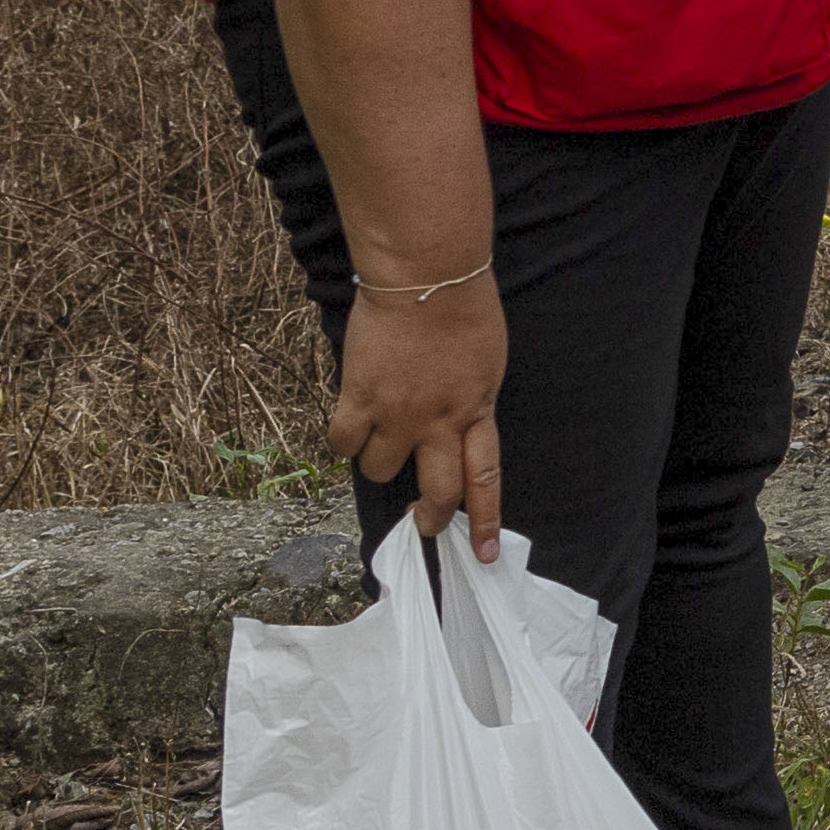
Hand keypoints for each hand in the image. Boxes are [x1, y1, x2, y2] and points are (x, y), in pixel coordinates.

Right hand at [334, 279, 506, 546]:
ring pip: (380, 469)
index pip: (484, 478)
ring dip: (379, 462)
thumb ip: (472, 400)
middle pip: (436, 490)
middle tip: (421, 522)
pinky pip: (343, 441)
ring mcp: (398, 414)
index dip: (484, 519)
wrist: (426, 276)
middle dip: (428, 515)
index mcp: (477, 412)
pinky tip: (348, 427)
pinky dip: (343, 440)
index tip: (484, 553)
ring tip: (379, 442)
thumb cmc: (464, 308)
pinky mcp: (360, 398)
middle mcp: (440, 423)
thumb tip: (458, 422)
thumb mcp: (486, 362)